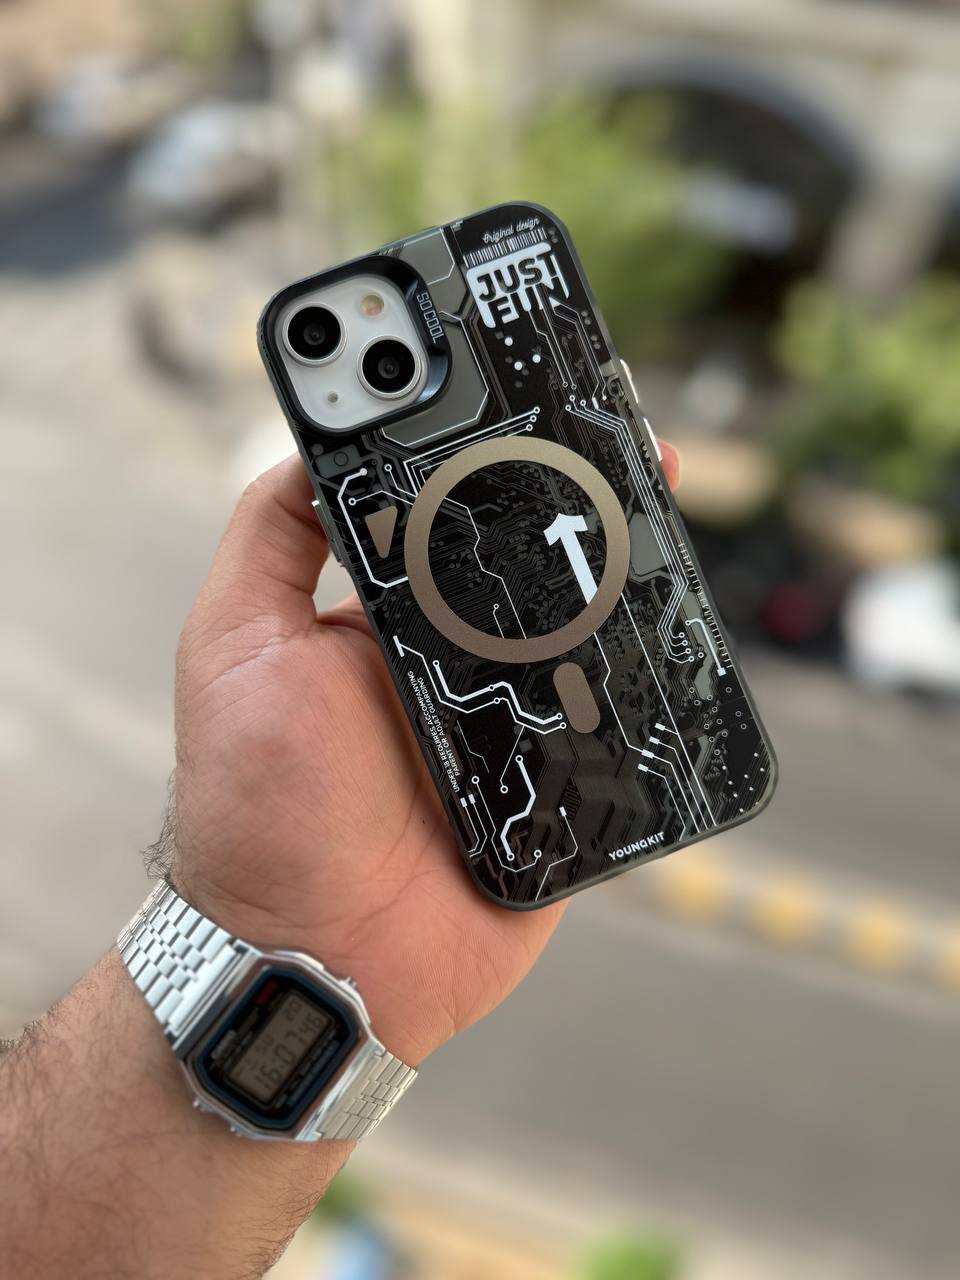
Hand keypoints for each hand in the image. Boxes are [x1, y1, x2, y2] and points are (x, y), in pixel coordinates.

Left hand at [171, 442, 680, 1066]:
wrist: (317, 956)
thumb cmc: (259, 809)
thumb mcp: (235, 650)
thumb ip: (271, 545)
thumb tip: (308, 439)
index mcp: (387, 616)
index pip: (448, 511)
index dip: (486, 449)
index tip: (523, 384)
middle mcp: (454, 660)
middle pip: (532, 562)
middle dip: (579, 495)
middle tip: (622, 434)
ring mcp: (514, 721)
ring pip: (588, 630)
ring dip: (626, 569)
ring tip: (656, 502)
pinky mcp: (564, 785)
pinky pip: (621, 722)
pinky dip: (654, 679)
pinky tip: (679, 621)